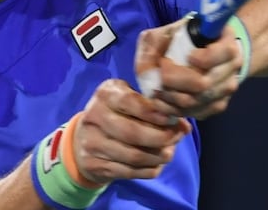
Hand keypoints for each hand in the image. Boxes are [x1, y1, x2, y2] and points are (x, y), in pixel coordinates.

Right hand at [72, 79, 191, 183]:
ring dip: (157, 156)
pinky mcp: (94, 164)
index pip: (131, 103)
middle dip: (161, 137)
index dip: (155, 113)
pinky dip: (148, 169)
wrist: (83, 137)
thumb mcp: (130, 100)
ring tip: (169, 153)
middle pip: (133, 133)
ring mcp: (92, 143)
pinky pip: (128, 171)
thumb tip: (184, 126)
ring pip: (133, 155)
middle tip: (176, 137)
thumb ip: (156, 108)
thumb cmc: (116, 112)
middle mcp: (95, 117)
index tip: (173, 119)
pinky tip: (156, 164)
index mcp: (106, 94)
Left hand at [135, 19, 244, 119]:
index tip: (180, 56)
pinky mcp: (218, 105)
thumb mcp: (170, 31)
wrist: (208, 49)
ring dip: (171, 98)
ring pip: (196, 102)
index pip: (217, 55)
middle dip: (173, 82)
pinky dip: (175, 110)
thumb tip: (147, 72)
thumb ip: (155, 44)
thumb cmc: (188, 37)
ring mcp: (228, 88)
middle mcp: (233, 67)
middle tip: (159, 75)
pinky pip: (196, 113)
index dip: (197, 59)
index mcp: (227, 43)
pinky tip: (163, 101)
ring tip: (157, 88)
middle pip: (202, 84)